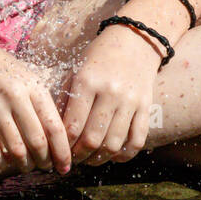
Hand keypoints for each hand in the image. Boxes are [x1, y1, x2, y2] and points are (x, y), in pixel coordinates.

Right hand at [0, 25, 71, 174]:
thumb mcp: (22, 72)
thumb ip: (39, 97)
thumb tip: (59, 131)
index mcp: (32, 84)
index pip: (54, 125)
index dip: (62, 151)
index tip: (65, 166)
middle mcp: (14, 94)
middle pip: (37, 140)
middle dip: (44, 161)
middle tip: (45, 168)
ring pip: (14, 147)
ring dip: (23, 164)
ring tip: (26, 167)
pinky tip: (2, 162)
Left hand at [62, 25, 158, 164]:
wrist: (134, 40)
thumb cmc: (98, 57)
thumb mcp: (75, 71)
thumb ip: (64, 100)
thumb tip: (54, 132)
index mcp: (87, 81)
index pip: (72, 125)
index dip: (64, 145)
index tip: (59, 151)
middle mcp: (110, 92)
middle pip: (92, 139)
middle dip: (80, 155)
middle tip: (74, 159)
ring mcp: (130, 101)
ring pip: (114, 144)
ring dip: (99, 158)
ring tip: (90, 158)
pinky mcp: (146, 106)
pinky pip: (137, 140)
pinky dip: (124, 155)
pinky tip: (114, 155)